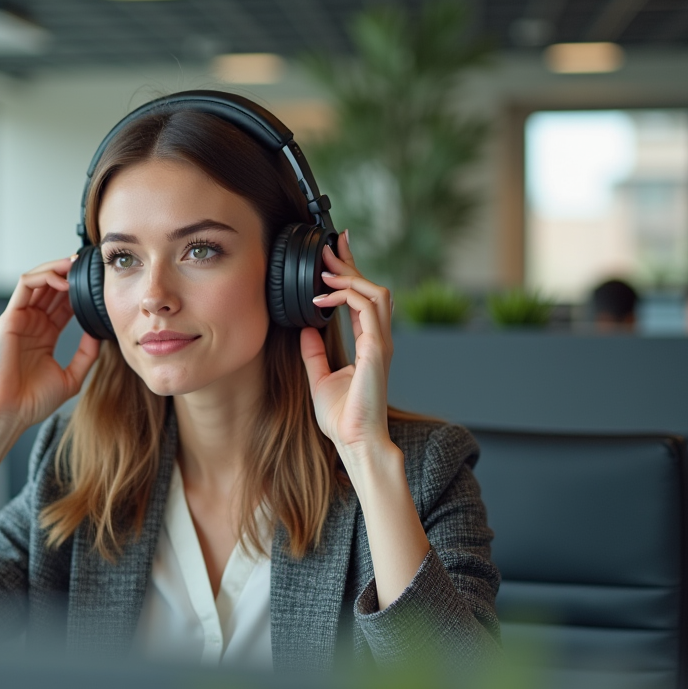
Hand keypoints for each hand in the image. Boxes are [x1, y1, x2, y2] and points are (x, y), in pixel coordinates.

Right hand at [0, 256, 99, 435]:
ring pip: (38, 280)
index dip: (80, 290)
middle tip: (88, 265)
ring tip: (75, 265)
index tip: (98, 283)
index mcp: (45, 335)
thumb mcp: (71, 377)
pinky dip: (43, 276)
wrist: (9, 414)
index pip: (64, 303)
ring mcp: (21, 319)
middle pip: (51, 287)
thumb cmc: (33, 402)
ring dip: (57, 268)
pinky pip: (25, 286)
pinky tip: (62, 280)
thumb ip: (86, 354)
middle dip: (69, 273)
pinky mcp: (10, 318)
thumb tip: (100, 334)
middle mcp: (32, 324)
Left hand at [299, 230, 394, 455]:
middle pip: (373, 289)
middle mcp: (379, 341)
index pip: (364, 299)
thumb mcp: (319, 378)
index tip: (336, 252)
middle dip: (351, 265)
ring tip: (325, 271)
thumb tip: (306, 328)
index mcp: (369, 345)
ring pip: (376, 293)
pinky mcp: (377, 351)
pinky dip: (346, 297)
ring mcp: (381, 344)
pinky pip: (367, 310)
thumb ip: (313, 352)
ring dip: (350, 277)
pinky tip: (323, 297)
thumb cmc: (343, 418)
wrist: (355, 442)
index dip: (352, 273)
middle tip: (330, 247)